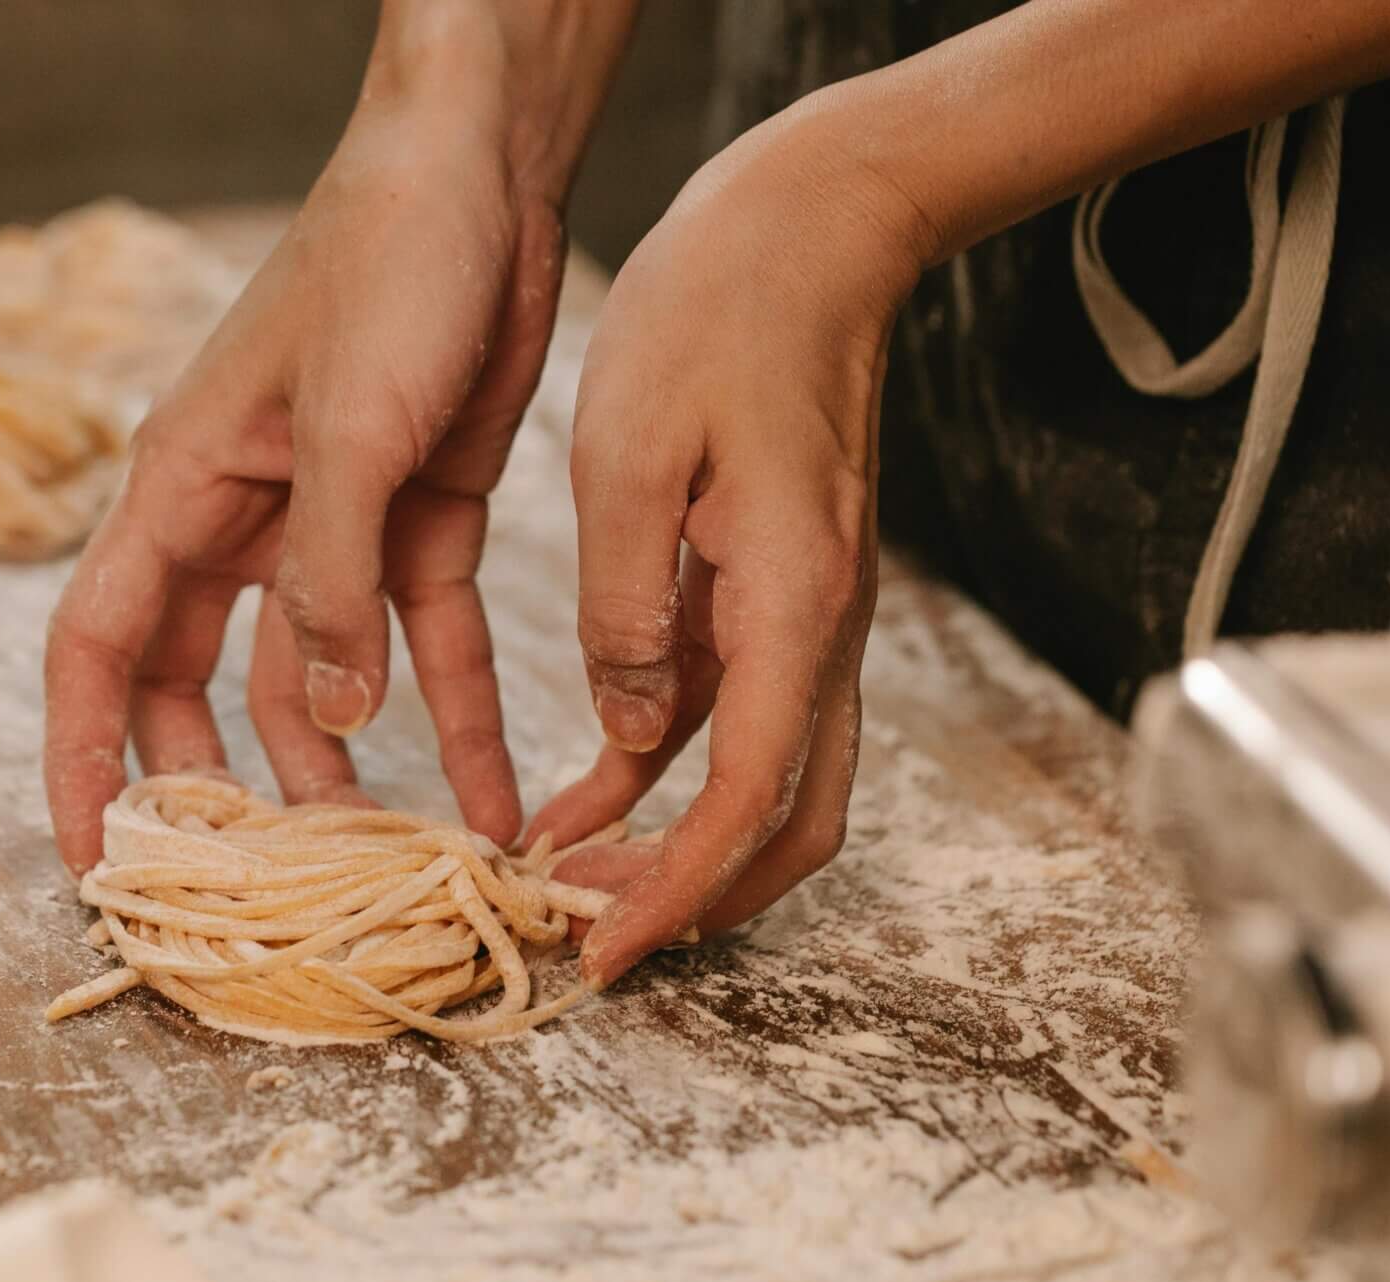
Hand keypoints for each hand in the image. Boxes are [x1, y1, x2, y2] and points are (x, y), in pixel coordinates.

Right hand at [43, 63, 576, 871]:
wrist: (484, 170)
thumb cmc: (386, 265)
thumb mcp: (351, 432)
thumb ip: (331, 583)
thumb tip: (324, 724)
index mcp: (183, 489)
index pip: (100, 650)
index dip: (84, 760)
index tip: (97, 862)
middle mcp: (244, 520)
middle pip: (199, 687)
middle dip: (224, 789)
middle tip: (260, 892)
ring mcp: (332, 525)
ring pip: (315, 683)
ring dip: (348, 772)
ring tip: (392, 868)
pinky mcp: (423, 517)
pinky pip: (427, 644)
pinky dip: (455, 718)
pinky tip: (492, 794)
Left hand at [526, 96, 938, 987]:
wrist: (813, 224)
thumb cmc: (718, 313)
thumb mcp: (632, 452)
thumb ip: (628, 604)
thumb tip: (625, 731)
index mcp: (793, 605)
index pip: (747, 802)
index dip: (675, 891)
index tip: (599, 948)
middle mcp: (823, 629)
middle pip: (789, 824)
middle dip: (698, 898)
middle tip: (590, 936)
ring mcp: (811, 615)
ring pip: (769, 779)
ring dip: (681, 844)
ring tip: (566, 880)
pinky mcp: (781, 590)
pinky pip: (735, 715)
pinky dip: (668, 771)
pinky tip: (585, 790)